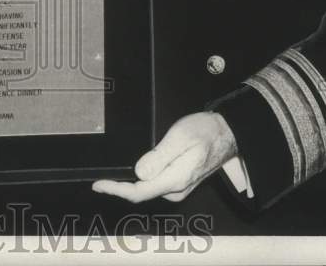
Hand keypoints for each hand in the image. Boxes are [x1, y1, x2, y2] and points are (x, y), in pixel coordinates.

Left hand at [92, 112, 236, 202]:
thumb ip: (159, 157)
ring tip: (111, 176)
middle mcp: (176, 189)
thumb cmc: (205, 132)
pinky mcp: (178, 182)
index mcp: (175, 179)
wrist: (226, 134)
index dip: (116, 190)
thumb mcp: (180, 137)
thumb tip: (139, 173)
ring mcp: (178, 187)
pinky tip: (132, 173)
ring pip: (146, 190)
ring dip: (128, 185)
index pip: (139, 192)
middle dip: (119, 187)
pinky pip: (154, 185)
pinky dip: (140, 181)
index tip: (98, 184)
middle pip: (140, 193)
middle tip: (100, 179)